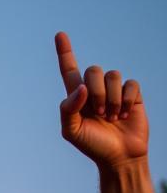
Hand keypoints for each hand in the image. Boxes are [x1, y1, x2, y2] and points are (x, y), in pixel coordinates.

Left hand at [56, 33, 146, 168]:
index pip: (70, 70)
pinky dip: (126, 100)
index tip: (59, 35)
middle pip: (93, 70)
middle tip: (99, 114)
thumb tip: (81, 88)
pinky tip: (124, 114)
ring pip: (113, 76)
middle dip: (96, 92)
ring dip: (111, 99)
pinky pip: (130, 83)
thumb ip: (68, 110)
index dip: (65, 53)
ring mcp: (114, 90)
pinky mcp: (132, 93)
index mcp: (77, 98)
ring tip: (112, 117)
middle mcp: (95, 90)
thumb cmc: (92, 146)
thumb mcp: (72, 132)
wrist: (119, 157)